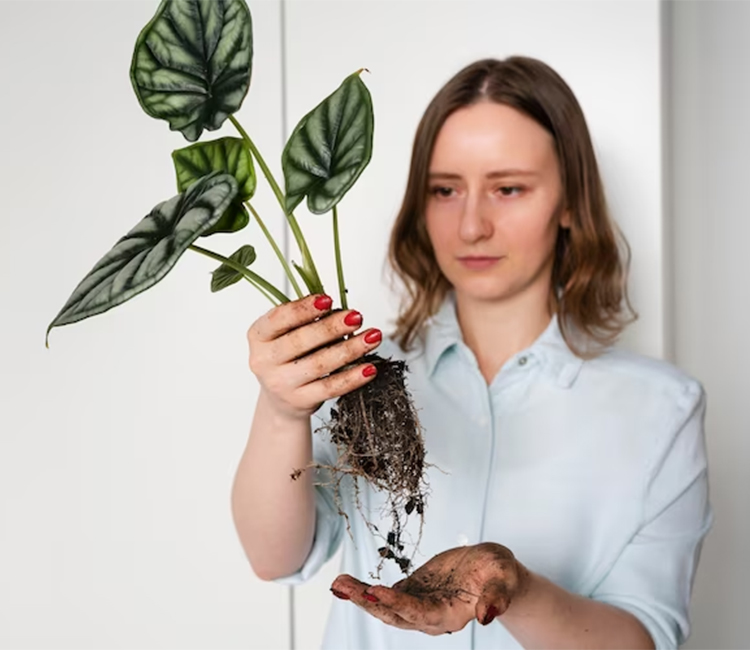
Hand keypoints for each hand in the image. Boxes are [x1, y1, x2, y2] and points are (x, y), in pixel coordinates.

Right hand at [246, 294, 381, 420]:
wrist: (280, 399)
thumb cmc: (288, 356)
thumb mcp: (285, 334)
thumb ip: (305, 319)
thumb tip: (339, 308)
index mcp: (258, 336)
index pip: (279, 318)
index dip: (304, 309)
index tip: (329, 299)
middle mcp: (263, 361)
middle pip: (301, 341)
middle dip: (332, 327)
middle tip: (357, 316)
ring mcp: (281, 384)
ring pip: (320, 364)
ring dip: (350, 349)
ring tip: (372, 337)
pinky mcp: (300, 401)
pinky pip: (330, 388)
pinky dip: (352, 377)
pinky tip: (369, 368)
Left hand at [330, 543, 527, 635]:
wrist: (494, 571)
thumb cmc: (500, 574)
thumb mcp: (504, 579)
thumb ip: (496, 598)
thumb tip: (488, 616)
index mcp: (450, 615)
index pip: (419, 613)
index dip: (398, 604)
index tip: (377, 592)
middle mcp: (430, 616)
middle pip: (394, 615)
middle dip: (368, 603)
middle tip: (344, 589)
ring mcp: (419, 604)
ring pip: (385, 607)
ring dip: (361, 596)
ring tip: (338, 584)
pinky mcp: (412, 591)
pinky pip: (385, 594)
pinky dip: (365, 589)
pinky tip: (348, 583)